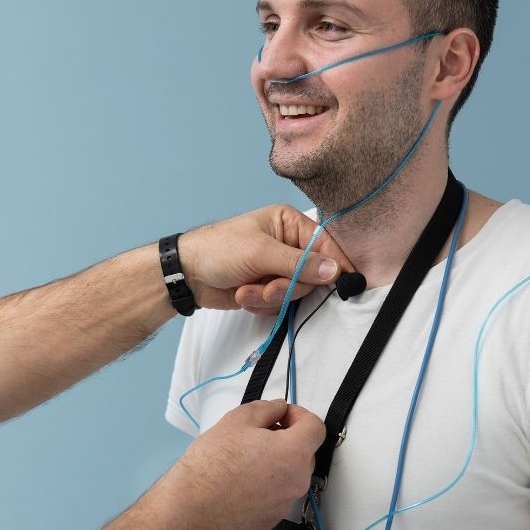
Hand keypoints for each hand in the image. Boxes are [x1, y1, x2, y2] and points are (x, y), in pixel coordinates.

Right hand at [162, 399, 325, 529]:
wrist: (192, 504)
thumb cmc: (212, 462)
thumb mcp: (238, 419)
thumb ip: (268, 408)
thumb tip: (280, 408)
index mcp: (294, 453)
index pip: (316, 427)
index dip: (299, 415)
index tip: (282, 415)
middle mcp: (297, 481)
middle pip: (305, 452)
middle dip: (287, 439)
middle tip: (258, 435)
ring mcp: (285, 504)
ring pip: (291, 475)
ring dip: (277, 462)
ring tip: (246, 459)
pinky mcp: (272, 519)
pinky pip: (277, 495)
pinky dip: (267, 485)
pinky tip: (241, 481)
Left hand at [177, 205, 351, 314]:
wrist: (187, 274)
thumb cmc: (219, 250)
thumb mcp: (260, 252)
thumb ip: (299, 263)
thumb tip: (335, 271)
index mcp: (289, 224)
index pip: (326, 245)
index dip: (334, 266)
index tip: (342, 285)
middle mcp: (288, 245)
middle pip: (313, 275)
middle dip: (287, 287)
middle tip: (266, 286)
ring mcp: (278, 269)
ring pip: (296, 293)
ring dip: (270, 298)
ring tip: (247, 290)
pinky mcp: (268, 289)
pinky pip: (280, 304)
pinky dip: (262, 305)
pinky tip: (244, 295)